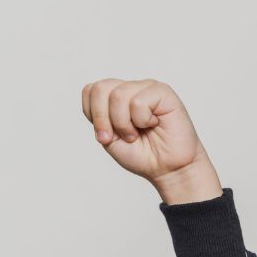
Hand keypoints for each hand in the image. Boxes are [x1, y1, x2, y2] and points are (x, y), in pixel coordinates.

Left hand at [81, 78, 212, 184]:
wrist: (167, 168)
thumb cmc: (141, 154)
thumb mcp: (109, 141)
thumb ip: (99, 122)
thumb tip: (99, 110)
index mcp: (114, 98)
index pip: (90, 91)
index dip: (93, 115)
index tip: (106, 134)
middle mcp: (130, 89)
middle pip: (100, 88)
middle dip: (102, 119)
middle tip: (117, 136)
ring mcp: (146, 88)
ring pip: (118, 96)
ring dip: (123, 123)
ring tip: (136, 133)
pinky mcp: (163, 92)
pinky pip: (139, 102)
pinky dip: (142, 120)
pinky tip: (153, 124)